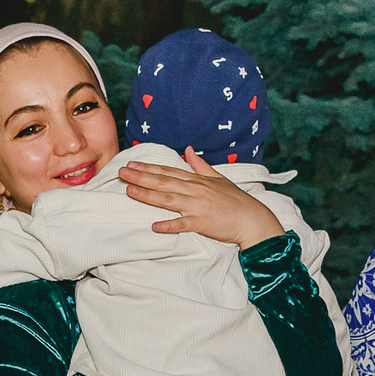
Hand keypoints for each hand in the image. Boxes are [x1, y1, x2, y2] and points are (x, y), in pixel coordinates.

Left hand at [119, 148, 287, 246]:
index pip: (168, 172)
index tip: (131, 164)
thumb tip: (188, 149)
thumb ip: (200, 165)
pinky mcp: (203, 223)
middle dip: (141, 177)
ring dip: (148, 196)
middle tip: (122, 173)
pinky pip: (183, 224)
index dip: (149, 168)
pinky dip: (170, 225)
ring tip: (130, 191)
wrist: (252, 218)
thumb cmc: (236, 200)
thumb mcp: (218, 178)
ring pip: (169, 200)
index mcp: (197, 181)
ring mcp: (198, 207)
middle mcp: (195, 191)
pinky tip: (155, 226)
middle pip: (164, 182)